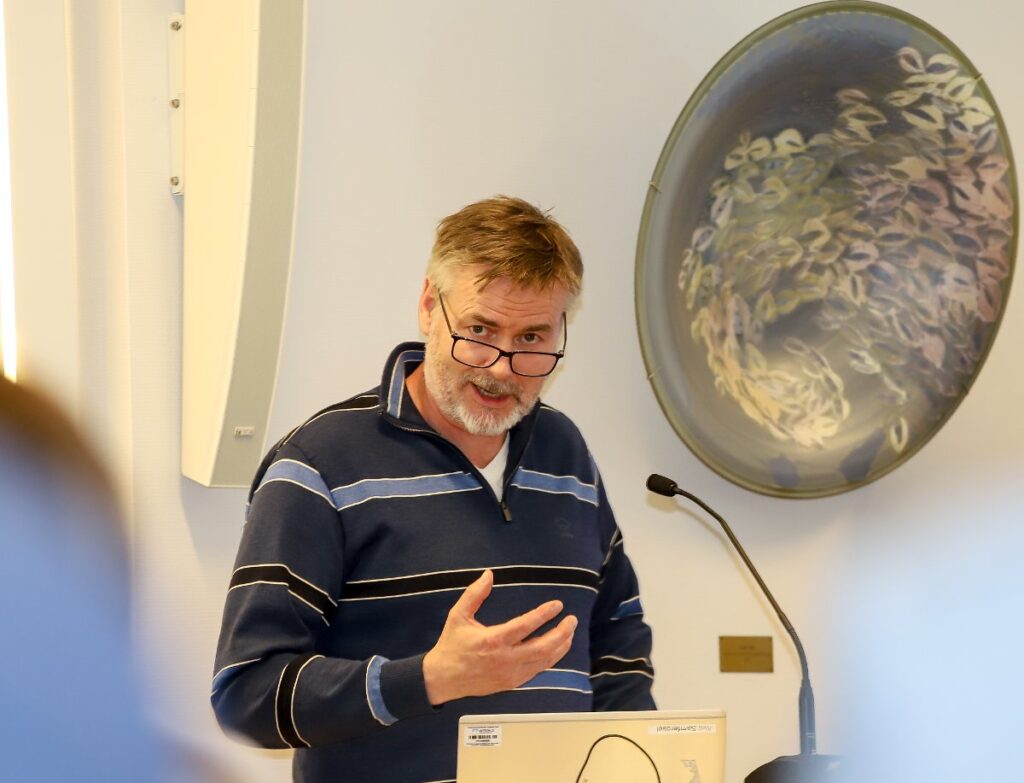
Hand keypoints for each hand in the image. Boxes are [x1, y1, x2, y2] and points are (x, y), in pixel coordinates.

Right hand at [422, 569, 577, 704]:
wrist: (443, 679)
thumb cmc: (451, 645)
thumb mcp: (458, 615)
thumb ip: (474, 594)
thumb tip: (489, 574)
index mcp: (493, 640)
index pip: (526, 625)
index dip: (544, 614)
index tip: (557, 605)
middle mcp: (505, 659)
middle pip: (543, 647)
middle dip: (562, 632)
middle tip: (572, 620)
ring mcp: (510, 673)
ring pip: (544, 661)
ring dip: (561, 646)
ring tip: (569, 632)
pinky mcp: (512, 683)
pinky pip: (538, 670)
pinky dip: (550, 658)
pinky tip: (556, 648)